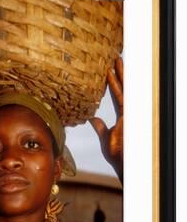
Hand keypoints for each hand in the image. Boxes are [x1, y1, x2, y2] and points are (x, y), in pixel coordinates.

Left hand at [90, 58, 122, 182]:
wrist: (124, 164)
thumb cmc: (117, 155)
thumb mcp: (105, 138)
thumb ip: (100, 127)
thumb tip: (92, 119)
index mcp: (123, 116)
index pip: (117, 95)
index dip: (114, 83)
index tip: (109, 70)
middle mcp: (128, 112)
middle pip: (123, 88)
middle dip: (120, 73)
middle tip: (115, 57)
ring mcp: (130, 113)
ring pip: (125, 89)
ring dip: (120, 74)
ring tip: (115, 59)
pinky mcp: (128, 116)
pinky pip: (122, 96)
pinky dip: (118, 85)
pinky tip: (114, 73)